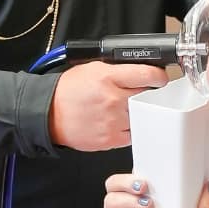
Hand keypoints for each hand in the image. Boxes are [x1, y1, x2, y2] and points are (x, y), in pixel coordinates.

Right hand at [49, 62, 167, 149]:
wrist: (48, 114)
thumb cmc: (69, 90)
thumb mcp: (94, 68)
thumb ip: (120, 69)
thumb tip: (144, 70)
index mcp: (108, 77)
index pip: (148, 75)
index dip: (159, 76)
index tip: (160, 78)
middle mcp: (113, 99)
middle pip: (148, 96)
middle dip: (150, 93)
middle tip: (146, 92)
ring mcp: (113, 121)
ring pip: (143, 116)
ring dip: (142, 112)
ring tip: (130, 108)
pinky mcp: (110, 140)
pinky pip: (133, 134)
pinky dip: (132, 128)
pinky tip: (123, 121)